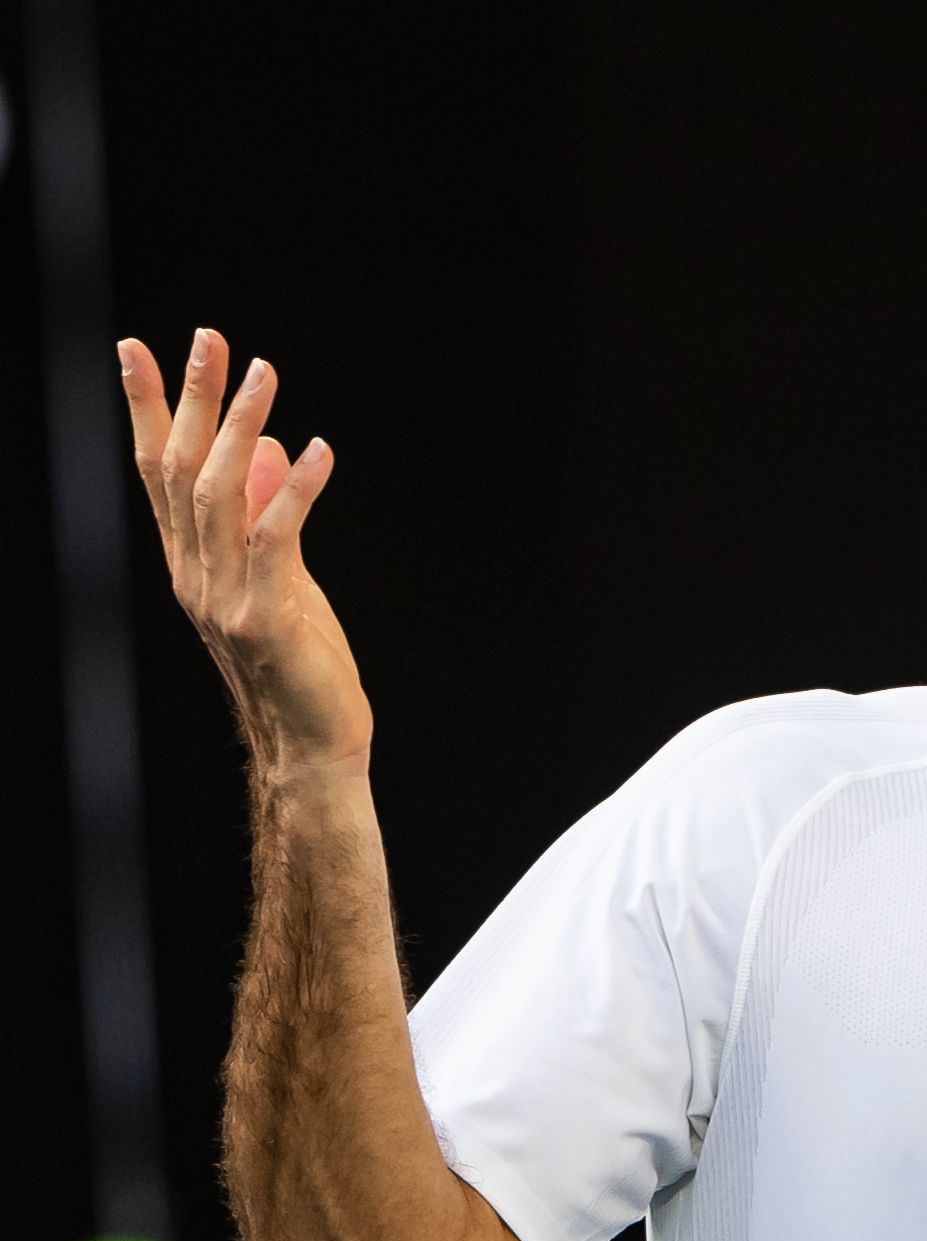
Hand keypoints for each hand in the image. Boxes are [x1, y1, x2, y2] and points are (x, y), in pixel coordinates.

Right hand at [121, 328, 369, 778]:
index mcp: (191, 562)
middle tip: (208, 337)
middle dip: (193, 398)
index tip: (133, 348)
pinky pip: (277, 540)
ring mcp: (223, 597)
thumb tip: (267, 447)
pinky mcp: (265, 618)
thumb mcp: (285, 578)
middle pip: (180, 469)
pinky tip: (319, 450)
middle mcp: (194, 574)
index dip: (146, 408)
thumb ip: (268, 518)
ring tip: (265, 371)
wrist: (313, 745)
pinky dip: (296, 490)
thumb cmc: (302, 662)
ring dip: (241, 428)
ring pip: (219, 494)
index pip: (156, 472)